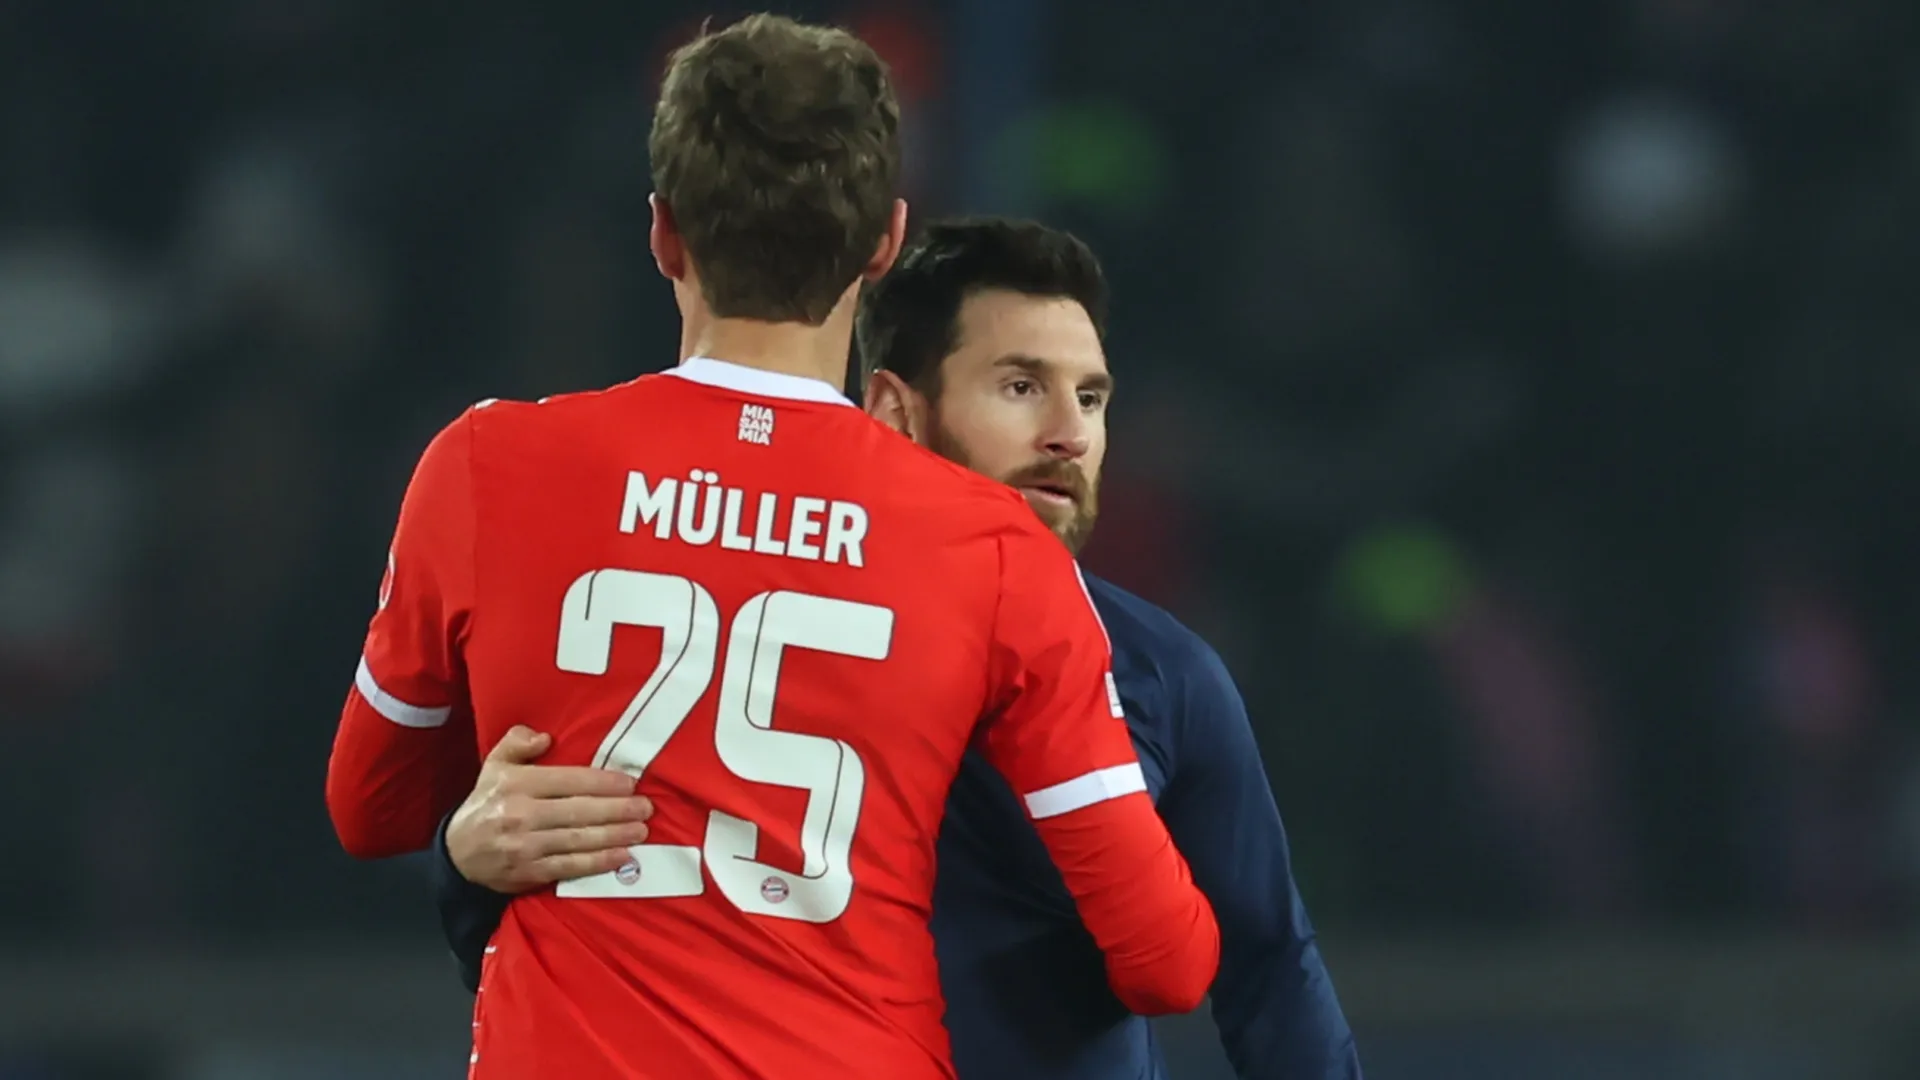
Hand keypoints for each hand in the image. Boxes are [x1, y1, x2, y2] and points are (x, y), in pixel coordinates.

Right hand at [446, 726, 653, 892]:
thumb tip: (545, 737)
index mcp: (515, 785)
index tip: (629, 783)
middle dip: (617, 810)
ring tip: (641, 830)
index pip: (567, 780)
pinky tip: (622, 857)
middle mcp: (520, 815)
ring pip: (578, 840)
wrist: (458, 854)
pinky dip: (598, 863)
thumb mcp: (494, 765)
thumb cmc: (487, 803)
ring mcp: (525, 847)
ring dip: (614, 836)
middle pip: (578, 811)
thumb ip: (517, 742)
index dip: (601, 782)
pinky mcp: (530, 872)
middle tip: (646, 807)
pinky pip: (570, 867)